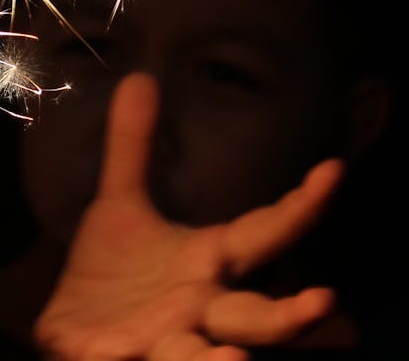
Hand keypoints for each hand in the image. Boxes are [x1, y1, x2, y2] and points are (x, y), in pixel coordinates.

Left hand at [34, 73, 344, 360]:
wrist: (76, 330)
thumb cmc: (112, 273)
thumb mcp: (119, 204)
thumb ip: (132, 146)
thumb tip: (139, 76)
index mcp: (208, 263)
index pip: (267, 232)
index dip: (301, 205)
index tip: (332, 170)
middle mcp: (205, 307)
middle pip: (259, 316)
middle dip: (292, 315)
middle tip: (324, 300)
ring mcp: (176, 342)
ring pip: (216, 356)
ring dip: (229, 358)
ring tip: (234, 358)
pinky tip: (187, 358)